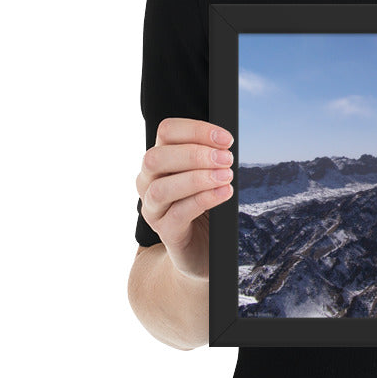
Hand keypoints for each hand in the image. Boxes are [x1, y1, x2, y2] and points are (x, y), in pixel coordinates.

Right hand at [136, 118, 234, 280]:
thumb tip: (227, 143)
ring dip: (198, 178)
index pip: (167, 132)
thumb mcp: (207, 176)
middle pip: (157, 157)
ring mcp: (153, 208)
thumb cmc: (205, 206)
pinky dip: (203, 200)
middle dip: (195, 154)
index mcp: (160, 160)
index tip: (226, 139)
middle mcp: (149, 181)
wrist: (201, 247)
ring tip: (226, 176)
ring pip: (162, 188)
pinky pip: (178, 214)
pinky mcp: (165, 231)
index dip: (196, 130)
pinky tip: (224, 193)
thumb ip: (212, 158)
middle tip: (228, 158)